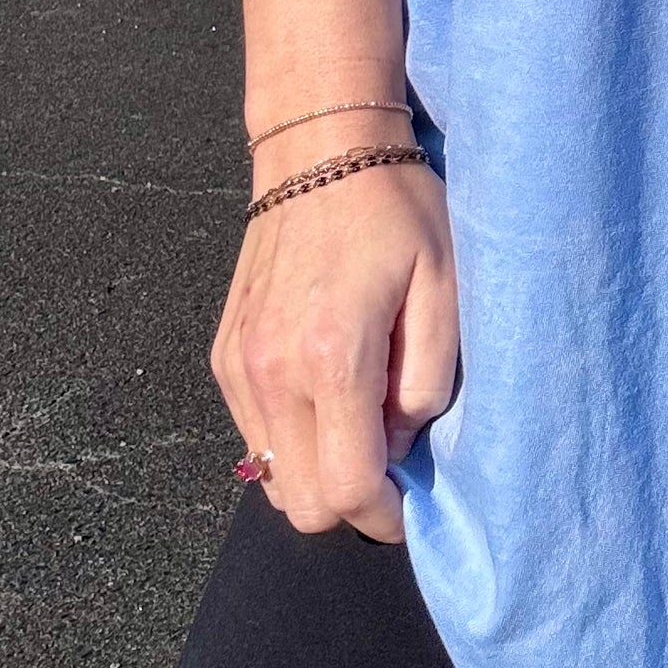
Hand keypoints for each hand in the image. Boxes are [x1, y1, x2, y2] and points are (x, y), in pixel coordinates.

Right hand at [211, 138, 457, 542]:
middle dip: (350, 502)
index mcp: (332, 358)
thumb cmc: (398, 210)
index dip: (384, 517)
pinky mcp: (222, 354)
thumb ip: (427, 379)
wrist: (320, 149)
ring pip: (271, 476)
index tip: (410, 505)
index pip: (347, 490)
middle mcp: (271, 372)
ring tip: (362, 420)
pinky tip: (328, 393)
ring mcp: (238, 365)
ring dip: (318, 471)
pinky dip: (291, 438)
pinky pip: (253, 434)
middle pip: (301, 503)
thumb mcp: (445, 286)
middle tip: (390, 461)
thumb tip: (399, 442)